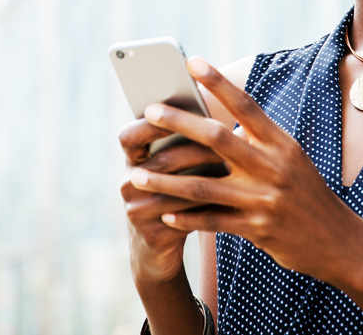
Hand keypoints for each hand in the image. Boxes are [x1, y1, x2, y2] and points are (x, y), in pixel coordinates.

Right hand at [119, 115, 226, 284]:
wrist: (157, 253)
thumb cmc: (174, 200)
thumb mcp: (173, 173)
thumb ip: (184, 145)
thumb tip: (218, 114)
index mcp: (132, 162)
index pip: (130, 136)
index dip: (150, 123)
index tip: (178, 109)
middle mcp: (128, 184)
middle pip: (162, 160)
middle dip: (195, 148)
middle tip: (225, 137)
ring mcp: (137, 211)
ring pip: (176, 188)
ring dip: (206, 176)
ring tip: (234, 165)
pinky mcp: (152, 235)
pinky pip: (183, 216)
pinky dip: (207, 204)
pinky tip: (230, 197)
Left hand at [129, 57, 362, 282]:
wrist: (339, 241)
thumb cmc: (306, 194)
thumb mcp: (291, 159)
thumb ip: (259, 141)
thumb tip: (219, 120)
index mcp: (281, 144)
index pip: (245, 106)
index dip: (218, 82)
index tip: (192, 62)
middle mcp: (272, 167)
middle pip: (217, 138)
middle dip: (179, 123)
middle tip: (148, 112)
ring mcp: (263, 199)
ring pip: (204, 186)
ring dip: (166, 180)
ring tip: (136, 174)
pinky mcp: (256, 229)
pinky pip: (212, 222)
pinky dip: (186, 218)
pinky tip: (163, 214)